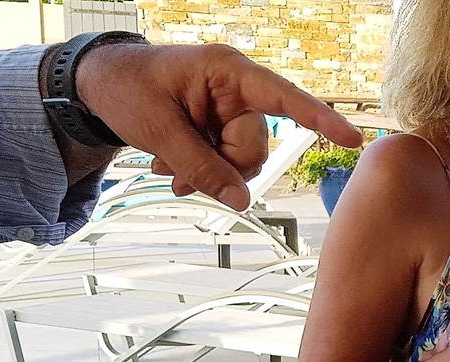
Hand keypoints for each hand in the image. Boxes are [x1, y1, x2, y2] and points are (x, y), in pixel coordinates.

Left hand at [75, 43, 365, 210]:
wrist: (98, 85)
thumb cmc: (125, 88)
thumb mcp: (158, 130)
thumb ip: (200, 166)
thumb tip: (241, 201)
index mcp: (227, 72)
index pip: (283, 97)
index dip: (319, 119)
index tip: (351, 138)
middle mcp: (236, 89)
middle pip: (256, 145)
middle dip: (224, 169)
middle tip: (179, 177)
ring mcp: (228, 110)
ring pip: (242, 161)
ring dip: (209, 176)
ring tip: (167, 173)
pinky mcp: (219, 127)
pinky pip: (227, 163)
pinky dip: (203, 174)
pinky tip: (171, 171)